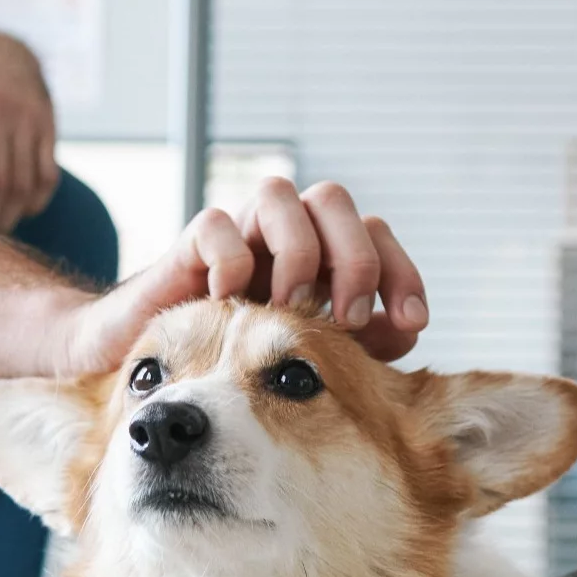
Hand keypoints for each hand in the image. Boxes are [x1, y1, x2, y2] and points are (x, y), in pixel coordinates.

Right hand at [43, 178, 429, 374]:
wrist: (166, 382)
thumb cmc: (244, 372)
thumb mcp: (310, 365)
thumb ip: (359, 350)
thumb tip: (408, 342)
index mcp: (322, 261)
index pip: (375, 236)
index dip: (400, 272)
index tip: (410, 323)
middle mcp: (283, 238)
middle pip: (333, 200)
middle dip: (353, 258)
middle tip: (351, 319)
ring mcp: (236, 239)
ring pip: (277, 194)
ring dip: (295, 251)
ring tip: (290, 308)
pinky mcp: (187, 252)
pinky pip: (213, 226)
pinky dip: (230, 258)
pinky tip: (232, 301)